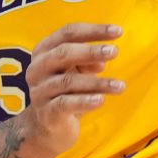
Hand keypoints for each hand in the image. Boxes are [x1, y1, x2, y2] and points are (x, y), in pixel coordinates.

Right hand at [19, 23, 124, 155]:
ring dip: (97, 82)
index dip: (93, 30)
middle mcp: (37, 68)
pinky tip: (101, 100)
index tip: (118, 31)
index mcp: (44, 51)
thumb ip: (87, 61)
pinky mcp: (47, 113)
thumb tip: (103, 59)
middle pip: (63, 53)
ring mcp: (40, 91)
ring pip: (68, 82)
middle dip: (91, 51)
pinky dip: (85, 101)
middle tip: (114, 51)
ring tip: (120, 85)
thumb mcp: (76, 71)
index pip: (67, 33)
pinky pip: (66, 104)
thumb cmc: (65, 91)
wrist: (47, 127)